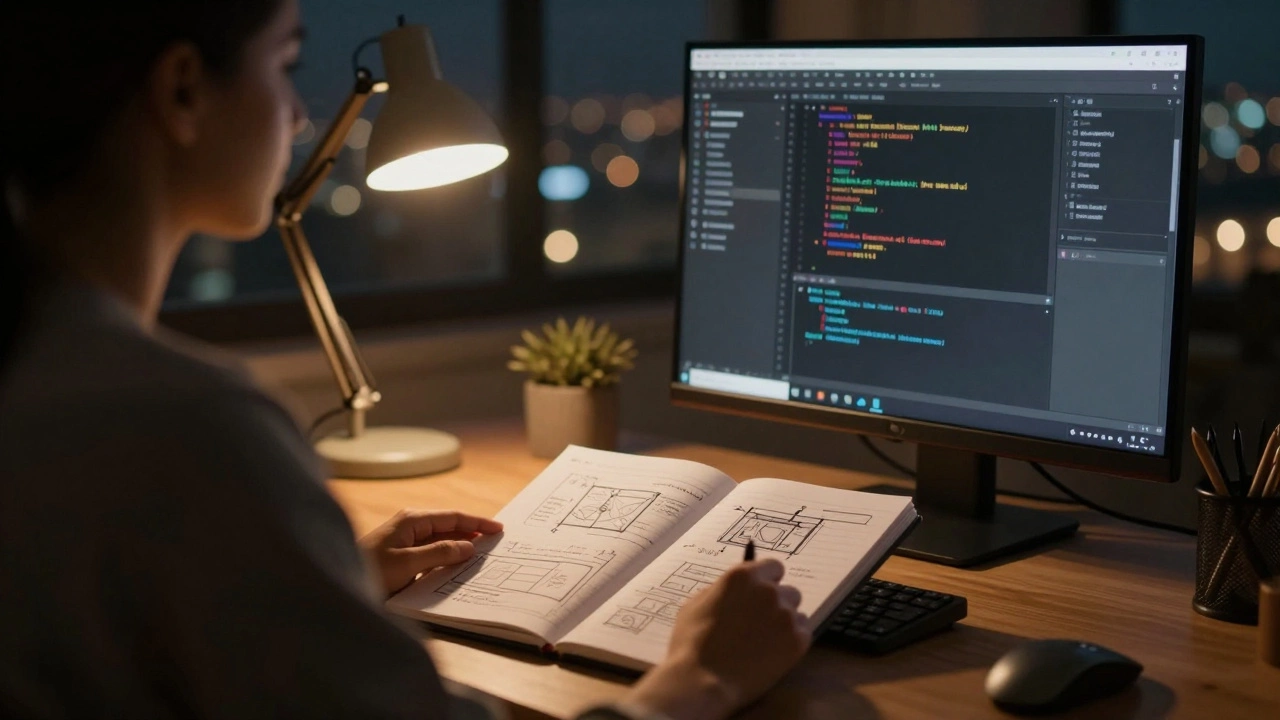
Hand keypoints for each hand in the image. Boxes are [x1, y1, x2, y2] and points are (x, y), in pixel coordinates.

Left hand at [359, 510, 502, 594]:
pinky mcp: (403, 559)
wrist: (341, 586)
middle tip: (495, 543)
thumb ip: (439, 553)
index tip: (498, 529)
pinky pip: (432, 556)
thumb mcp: (407, 563)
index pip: (453, 517)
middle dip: (472, 534)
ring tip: (482, 556)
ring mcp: (407, 543)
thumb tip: (468, 547)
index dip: (477, 523)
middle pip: (449, 528)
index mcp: (412, 520)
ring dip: (460, 549)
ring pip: (441, 543)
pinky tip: (457, 569)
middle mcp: (411, 528)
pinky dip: (446, 561)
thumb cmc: (369, 570)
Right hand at [624, 559, 808, 719]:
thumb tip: (736, 592)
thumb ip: (722, 590)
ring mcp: (785, 615)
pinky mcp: (797, 640)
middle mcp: (769, 590)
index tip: (759, 596)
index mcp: (743, 576)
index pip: (773, 567)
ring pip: (796, 613)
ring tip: (766, 641)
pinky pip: (803, 633)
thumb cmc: (691, 642)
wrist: (702, 680)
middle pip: (787, 591)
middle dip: (777, 604)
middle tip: (760, 623)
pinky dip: (792, 641)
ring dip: (784, 622)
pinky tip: (774, 653)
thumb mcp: (697, 603)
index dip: (767, 582)